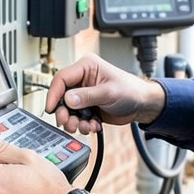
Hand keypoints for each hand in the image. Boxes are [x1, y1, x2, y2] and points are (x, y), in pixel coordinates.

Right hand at [45, 54, 165, 133]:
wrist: (142, 105)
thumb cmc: (131, 90)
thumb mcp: (108, 92)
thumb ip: (86, 96)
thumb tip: (67, 100)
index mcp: (86, 67)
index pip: (61, 78)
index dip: (54, 94)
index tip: (51, 109)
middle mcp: (82, 79)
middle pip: (61, 96)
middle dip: (65, 113)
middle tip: (68, 123)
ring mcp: (84, 94)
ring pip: (68, 110)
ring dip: (74, 121)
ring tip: (84, 126)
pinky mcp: (87, 106)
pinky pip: (77, 117)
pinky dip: (82, 124)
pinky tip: (93, 125)